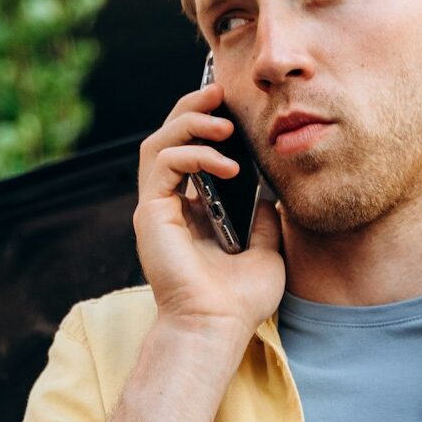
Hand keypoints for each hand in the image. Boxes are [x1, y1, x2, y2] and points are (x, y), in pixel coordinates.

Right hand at [133, 83, 284, 343]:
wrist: (219, 327)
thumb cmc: (240, 298)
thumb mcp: (266, 247)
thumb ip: (263, 216)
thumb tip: (271, 191)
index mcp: (195, 209)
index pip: (192, 151)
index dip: (208, 123)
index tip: (234, 106)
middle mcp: (171, 204)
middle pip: (170, 138)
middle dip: (194, 109)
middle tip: (221, 94)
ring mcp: (157, 208)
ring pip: (159, 142)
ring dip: (191, 123)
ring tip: (225, 125)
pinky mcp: (150, 213)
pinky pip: (163, 163)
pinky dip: (194, 153)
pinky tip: (226, 165)